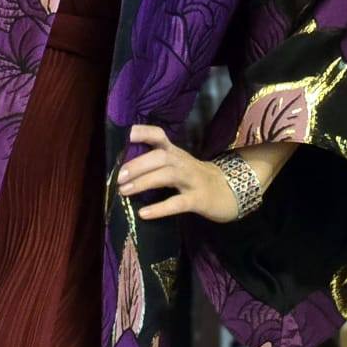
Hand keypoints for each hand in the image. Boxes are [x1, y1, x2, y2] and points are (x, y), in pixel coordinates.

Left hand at [117, 124, 243, 221]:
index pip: (159, 135)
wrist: (228, 191)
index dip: (143, 132)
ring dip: (144, 182)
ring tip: (124, 191)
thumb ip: (154, 163)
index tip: (126, 135)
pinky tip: (144, 213)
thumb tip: (121, 168)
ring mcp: (192, 181)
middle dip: (138, 165)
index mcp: (175, 153)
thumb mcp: (176, 165)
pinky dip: (160, 208)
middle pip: (161, 157)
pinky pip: (178, 203)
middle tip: (118, 177)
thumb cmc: (194, 178)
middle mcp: (183, 163)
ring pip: (168, 176)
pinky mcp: (198, 200)